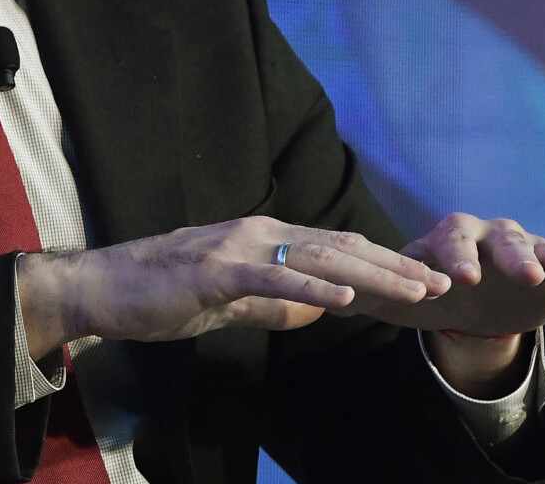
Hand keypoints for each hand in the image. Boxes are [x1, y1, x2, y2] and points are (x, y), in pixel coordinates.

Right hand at [18, 216, 449, 353]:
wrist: (101, 287)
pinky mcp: (215, 271)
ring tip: (415, 289)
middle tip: (443, 282)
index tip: (426, 280)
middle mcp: (255, 233)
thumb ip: (270, 302)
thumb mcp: (227, 301)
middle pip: (339, 247)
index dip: (384, 262)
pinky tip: (346, 299)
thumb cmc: (157, 294)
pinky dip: (312, 288)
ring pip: (317, 257)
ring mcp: (236, 249)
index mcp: (261, 238)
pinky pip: (273, 280)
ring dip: (371, 274)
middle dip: (395, 265)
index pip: (335, 248)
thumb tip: (314, 310)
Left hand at [346, 213, 544, 337]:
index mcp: (449, 237)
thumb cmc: (426, 288)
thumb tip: (319, 301)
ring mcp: (531, 254)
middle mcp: (492, 237)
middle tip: (522, 274)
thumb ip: (370, 294)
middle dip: (512, 256)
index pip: (451, 241)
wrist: (464, 293)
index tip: (457, 281)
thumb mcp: (400, 292)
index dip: (455, 259)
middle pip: (504, 240)